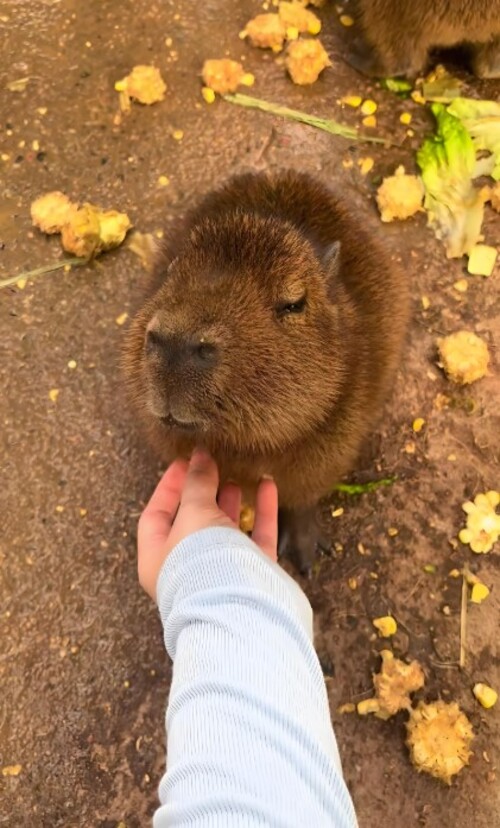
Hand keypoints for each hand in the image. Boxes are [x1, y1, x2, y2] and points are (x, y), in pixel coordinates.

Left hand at [138, 450, 278, 600]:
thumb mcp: (194, 514)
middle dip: (204, 492)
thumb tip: (199, 457)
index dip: (169, 485)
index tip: (185, 460)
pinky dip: (261, 511)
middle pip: (193, 522)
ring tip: (239, 476)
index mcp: (158, 558)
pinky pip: (256, 537)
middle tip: (214, 464)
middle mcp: (187, 568)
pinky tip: (267, 485)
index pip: (156, 514)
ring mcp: (221, 573)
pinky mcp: (253, 575)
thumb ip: (196, 483)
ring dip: (233, 502)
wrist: (241, 612)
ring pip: (226, 531)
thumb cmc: (204, 563)